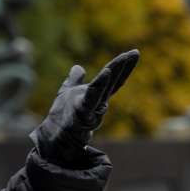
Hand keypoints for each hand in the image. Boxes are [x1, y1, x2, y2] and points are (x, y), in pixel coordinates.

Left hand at [31, 50, 139, 166]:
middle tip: (135, 52)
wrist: (55, 138)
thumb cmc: (64, 117)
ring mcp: (91, 109)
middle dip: (123, 67)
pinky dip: (99, 86)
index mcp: (96, 96)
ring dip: (112, 74)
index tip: (134, 52)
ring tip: (121, 59)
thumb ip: (74, 81)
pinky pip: (92, 98)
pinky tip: (105, 73)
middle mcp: (98, 102)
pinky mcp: (82, 114)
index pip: (113, 79)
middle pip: (113, 82)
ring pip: (103, 89)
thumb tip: (78, 67)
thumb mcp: (68, 93)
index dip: (123, 66)